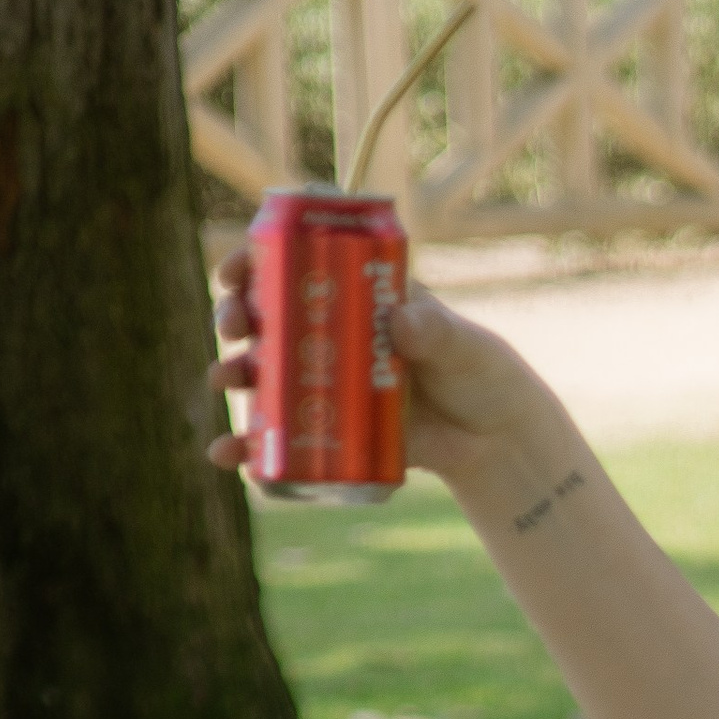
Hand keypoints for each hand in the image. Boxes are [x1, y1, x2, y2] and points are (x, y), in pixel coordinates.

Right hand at [206, 245, 560, 490]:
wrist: (495, 442)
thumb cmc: (482, 374)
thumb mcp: (464, 346)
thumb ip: (437, 332)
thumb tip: (401, 320)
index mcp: (356, 295)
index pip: (294, 266)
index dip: (255, 263)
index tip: (235, 272)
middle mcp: (332, 334)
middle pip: (268, 318)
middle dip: (238, 318)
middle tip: (233, 326)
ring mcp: (328, 384)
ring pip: (266, 376)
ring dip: (234, 375)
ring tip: (222, 380)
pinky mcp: (332, 433)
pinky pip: (283, 438)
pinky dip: (253, 448)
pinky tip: (231, 455)